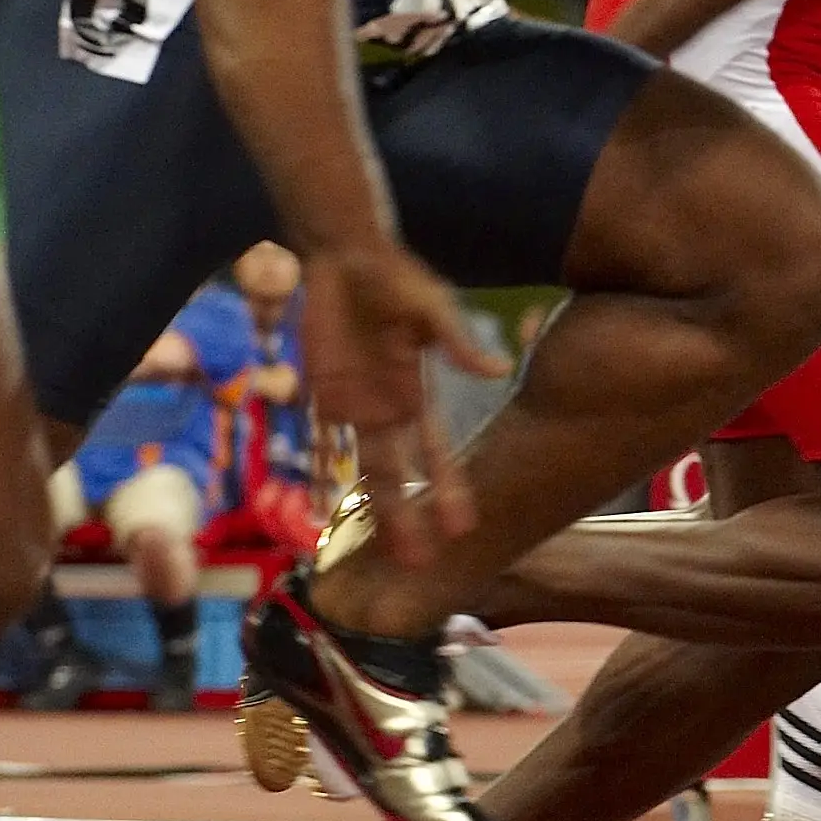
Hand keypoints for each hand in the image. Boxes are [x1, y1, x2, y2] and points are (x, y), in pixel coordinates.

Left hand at [296, 240, 509, 565]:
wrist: (343, 256)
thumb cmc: (393, 276)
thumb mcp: (428, 307)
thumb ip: (456, 341)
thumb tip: (499, 370)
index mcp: (418, 393)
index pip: (438, 453)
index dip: (450, 490)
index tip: (465, 529)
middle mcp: (390, 409)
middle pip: (401, 475)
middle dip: (411, 518)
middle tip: (422, 564)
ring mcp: (354, 406)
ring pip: (364, 470)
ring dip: (373, 509)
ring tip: (383, 551)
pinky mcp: (322, 395)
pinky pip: (320, 445)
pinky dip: (321, 476)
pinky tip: (322, 510)